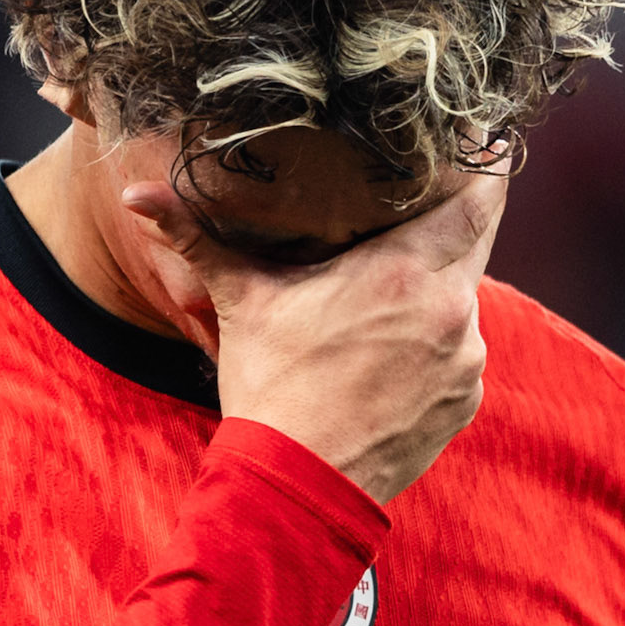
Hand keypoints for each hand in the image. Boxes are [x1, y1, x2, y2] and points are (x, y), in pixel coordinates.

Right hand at [121, 172, 506, 503]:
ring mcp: (465, 361)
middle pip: (478, 241)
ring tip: (388, 299)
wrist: (295, 485)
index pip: (481, 196)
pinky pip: (461, 355)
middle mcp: (450, 310)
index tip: (479, 141)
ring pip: (464, 301)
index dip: (486, 163)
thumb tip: (138, 196)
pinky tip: (390, 357)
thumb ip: (196, 238)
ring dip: (437, 291)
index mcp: (405, 271)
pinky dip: (436, 347)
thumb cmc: (270, 387)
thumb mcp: (240, 301)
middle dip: (458, 223)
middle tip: (429, 205)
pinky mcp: (466, 402)